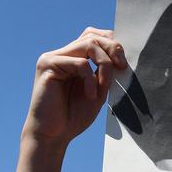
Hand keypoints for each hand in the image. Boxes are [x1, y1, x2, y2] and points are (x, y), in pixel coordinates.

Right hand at [21, 27, 127, 150]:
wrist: (53, 135)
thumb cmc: (74, 116)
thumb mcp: (98, 90)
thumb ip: (106, 72)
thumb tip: (122, 55)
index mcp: (73, 58)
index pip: (94, 36)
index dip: (112, 42)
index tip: (125, 63)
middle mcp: (62, 54)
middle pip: (92, 35)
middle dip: (113, 48)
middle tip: (123, 67)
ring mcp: (53, 58)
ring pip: (88, 45)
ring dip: (104, 64)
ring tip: (104, 86)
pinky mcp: (47, 65)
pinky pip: (80, 64)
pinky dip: (91, 79)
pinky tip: (91, 96)